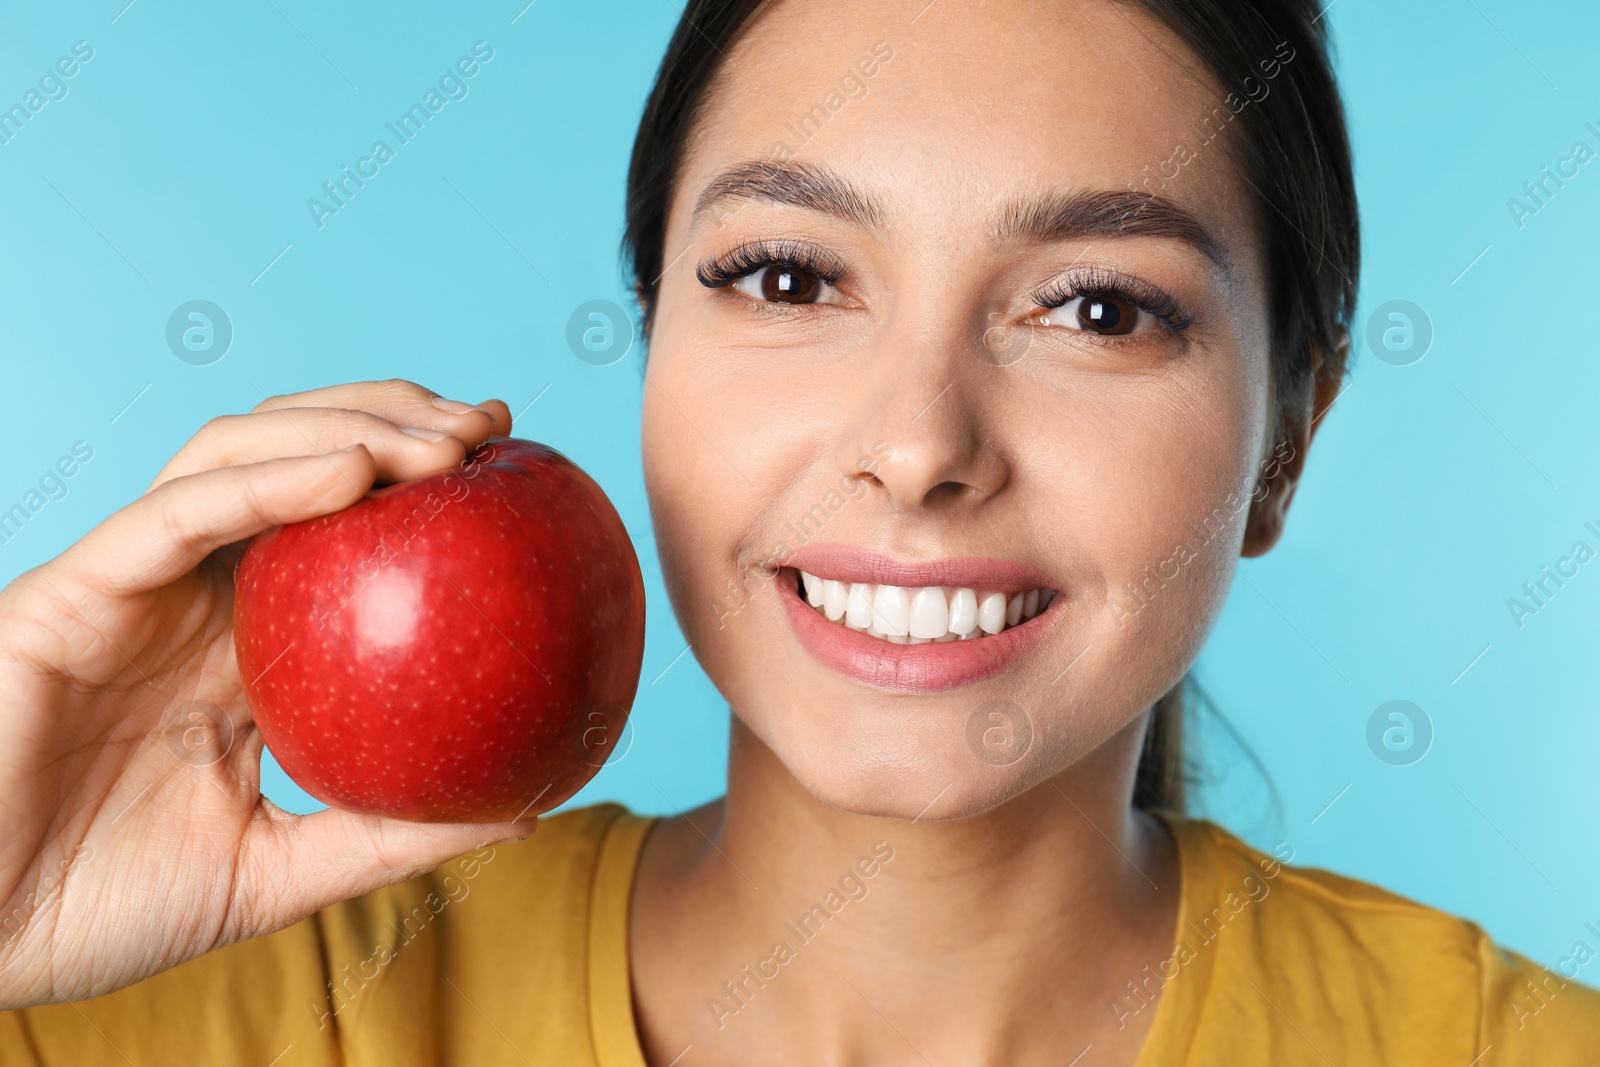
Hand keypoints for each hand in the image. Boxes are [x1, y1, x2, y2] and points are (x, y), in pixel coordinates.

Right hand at [0, 380, 535, 1008]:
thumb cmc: (100, 908)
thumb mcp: (277, 873)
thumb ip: (387, 836)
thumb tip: (527, 804)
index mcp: (240, 643)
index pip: (339, 527)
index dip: (421, 482)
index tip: (515, 473)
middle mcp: (192, 593)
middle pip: (298, 457)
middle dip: (396, 418)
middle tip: (492, 429)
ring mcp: (132, 583)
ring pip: (239, 454)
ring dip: (346, 426)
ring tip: (443, 439)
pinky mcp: (70, 591)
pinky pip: (175, 515)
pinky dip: (265, 481)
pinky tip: (353, 471)